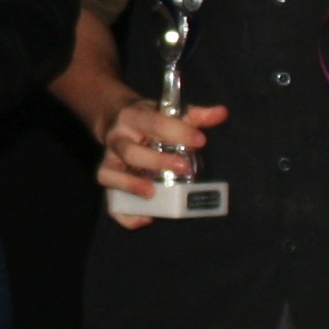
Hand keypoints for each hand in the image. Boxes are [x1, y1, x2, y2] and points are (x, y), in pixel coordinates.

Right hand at [90, 93, 227, 229]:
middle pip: (130, 151)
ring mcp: (108, 160)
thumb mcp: (168, 111)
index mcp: (134, 116)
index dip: (177, 131)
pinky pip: (110, 200)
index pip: (153, 122)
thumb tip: (222, 113)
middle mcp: (116, 138)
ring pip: (111, 174)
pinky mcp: (107, 178)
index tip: (200, 141)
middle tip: (184, 168)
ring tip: (153, 194)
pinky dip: (124, 213)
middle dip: (156, 161)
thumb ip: (195, 115)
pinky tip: (145, 218)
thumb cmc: (149, 119)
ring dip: (131, 185)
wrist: (114, 117)